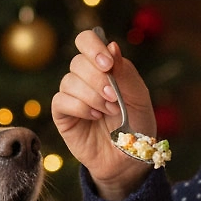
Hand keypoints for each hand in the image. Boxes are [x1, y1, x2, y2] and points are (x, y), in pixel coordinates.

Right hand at [51, 29, 156, 199]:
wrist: (129, 159)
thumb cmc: (136, 127)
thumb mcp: (139, 98)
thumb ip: (126, 73)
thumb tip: (112, 46)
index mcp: (104, 67)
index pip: (87, 40)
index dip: (93, 47)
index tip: (108, 64)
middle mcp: (85, 78)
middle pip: (77, 61)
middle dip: (98, 79)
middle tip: (114, 98)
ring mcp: (72, 96)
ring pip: (69, 81)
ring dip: (92, 96)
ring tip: (108, 111)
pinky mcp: (62, 114)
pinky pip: (61, 100)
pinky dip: (80, 107)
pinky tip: (94, 117)